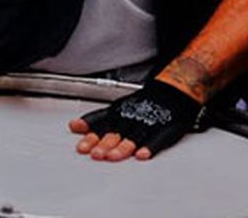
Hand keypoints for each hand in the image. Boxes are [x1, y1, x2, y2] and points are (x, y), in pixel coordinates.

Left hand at [67, 78, 202, 161]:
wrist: (173, 90)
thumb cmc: (143, 103)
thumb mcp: (118, 107)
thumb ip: (97, 119)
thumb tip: (73, 126)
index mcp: (120, 112)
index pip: (102, 124)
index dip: (91, 134)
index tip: (81, 144)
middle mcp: (132, 118)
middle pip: (116, 132)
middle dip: (104, 144)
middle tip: (95, 154)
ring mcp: (148, 123)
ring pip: (134, 137)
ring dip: (122, 148)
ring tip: (113, 156)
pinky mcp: (166, 129)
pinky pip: (157, 140)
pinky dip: (150, 148)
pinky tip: (142, 155)